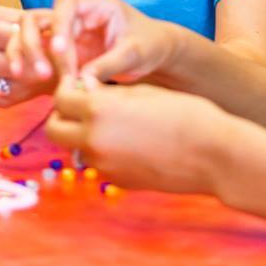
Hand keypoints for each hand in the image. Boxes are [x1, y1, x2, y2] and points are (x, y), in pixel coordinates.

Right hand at [7, 0, 180, 84]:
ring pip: (31, 33)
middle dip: (35, 44)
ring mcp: (66, 29)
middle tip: (45, 73)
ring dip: (27, 53)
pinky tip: (32, 79)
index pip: (65, 4)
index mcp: (97, 3)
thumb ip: (107, 66)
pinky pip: (36, 50)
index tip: (61, 51)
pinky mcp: (61, 46)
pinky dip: (29, 62)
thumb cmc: (148, 45)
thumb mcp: (133, 55)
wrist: (154, 52)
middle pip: (39, 17)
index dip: (59, 26)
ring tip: (37, 77)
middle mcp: (77, 12)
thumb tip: (81, 82)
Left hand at [46, 76, 234, 193]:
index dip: (67, 88)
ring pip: (75, 148)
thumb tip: (85, 91)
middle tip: (81, 106)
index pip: (60, 98)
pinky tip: (129, 142)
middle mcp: (93, 139)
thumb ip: (108, 93)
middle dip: (61, 115)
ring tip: (111, 123)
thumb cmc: (184, 112)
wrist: (212, 154)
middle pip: (54, 129)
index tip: (77, 84)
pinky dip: (103, 152)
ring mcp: (103, 165)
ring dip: (82, 135)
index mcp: (98, 110)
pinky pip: (98, 164)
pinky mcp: (117, 182)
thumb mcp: (142, 92)